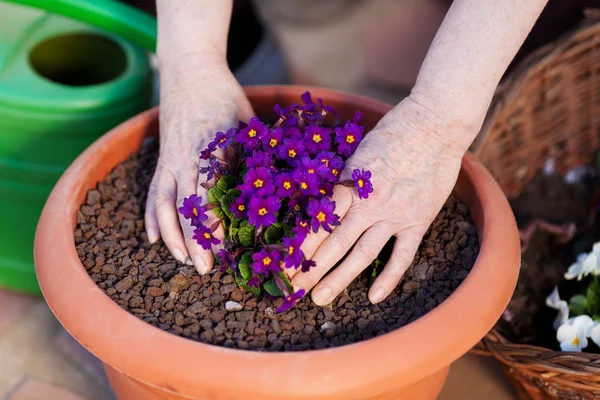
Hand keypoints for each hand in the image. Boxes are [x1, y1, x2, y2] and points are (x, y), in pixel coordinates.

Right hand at [145, 54, 252, 273]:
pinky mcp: (161, 159)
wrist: (189, 69)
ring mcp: (170, 160)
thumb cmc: (225, 96)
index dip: (215, 224)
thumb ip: (258, 152)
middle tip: (205, 269)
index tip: (225, 249)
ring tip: (183, 260)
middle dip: (194, 240)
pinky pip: (153, 193)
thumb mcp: (248, 121)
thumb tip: (281, 187)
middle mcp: (186, 158)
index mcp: (212, 148)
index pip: (211, 194)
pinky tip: (152, 239)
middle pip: (186, 206)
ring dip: (170, 235)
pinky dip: (151, 217)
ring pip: (164, 204)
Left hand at [290, 97, 467, 304]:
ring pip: (362, 253)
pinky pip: (402, 255)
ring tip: (320, 299)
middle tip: (292, 290)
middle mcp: (369, 203)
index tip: (282, 262)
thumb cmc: (392, 133)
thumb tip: (318, 202)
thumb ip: (342, 182)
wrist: (435, 125)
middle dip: (311, 268)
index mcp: (350, 184)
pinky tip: (373, 296)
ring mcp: (395, 214)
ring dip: (339, 278)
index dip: (299, 244)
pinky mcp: (418, 221)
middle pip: (334, 243)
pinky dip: (388, 277)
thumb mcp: (357, 152)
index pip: (318, 222)